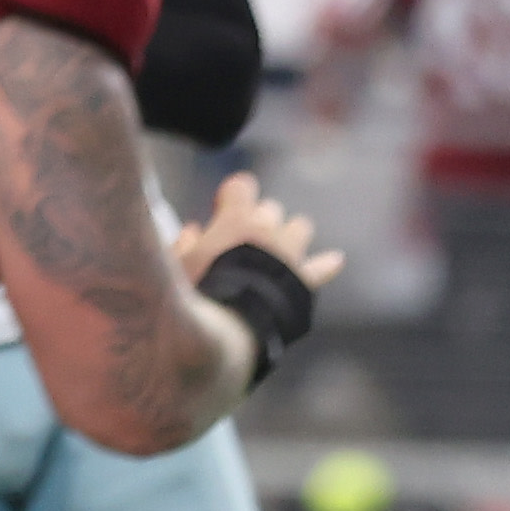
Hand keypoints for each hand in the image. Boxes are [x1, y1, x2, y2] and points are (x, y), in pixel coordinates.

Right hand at [170, 171, 343, 292]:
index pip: (242, 185)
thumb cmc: (196, 293)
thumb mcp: (175, 265)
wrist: (228, 325)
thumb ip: (183, 243)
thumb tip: (193, 231)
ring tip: (277, 249)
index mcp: (235, 219)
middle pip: (269, 209)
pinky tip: (334, 261)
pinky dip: (326, 263)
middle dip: (257, 220)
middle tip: (241, 242)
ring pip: (300, 226)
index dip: (232, 195)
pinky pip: (322, 266)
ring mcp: (290, 252)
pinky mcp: (304, 279)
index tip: (221, 209)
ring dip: (289, 233)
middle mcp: (267, 227)